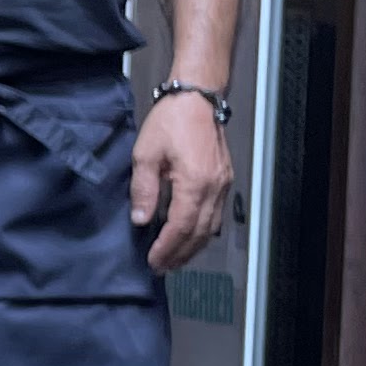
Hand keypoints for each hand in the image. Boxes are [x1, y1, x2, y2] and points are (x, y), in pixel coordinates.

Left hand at [133, 89, 233, 272]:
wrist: (196, 98)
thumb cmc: (170, 121)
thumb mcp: (146, 154)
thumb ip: (144, 189)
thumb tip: (141, 219)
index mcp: (195, 183)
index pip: (181, 226)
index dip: (167, 247)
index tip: (153, 260)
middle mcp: (214, 188)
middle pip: (199, 233)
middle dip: (180, 253)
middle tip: (161, 267)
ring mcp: (222, 185)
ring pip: (211, 227)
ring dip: (193, 247)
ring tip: (174, 259)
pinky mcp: (224, 179)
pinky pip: (216, 215)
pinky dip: (203, 231)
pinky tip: (190, 237)